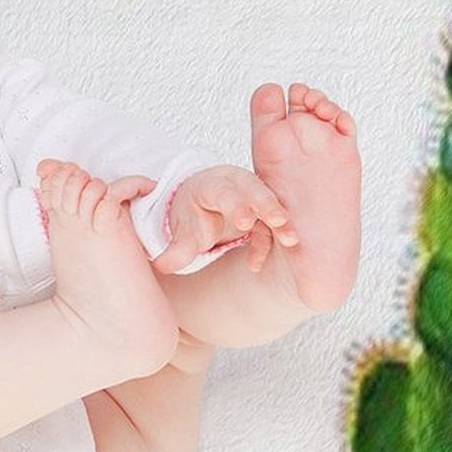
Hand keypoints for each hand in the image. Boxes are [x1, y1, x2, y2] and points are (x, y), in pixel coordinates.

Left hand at [152, 164, 296, 274]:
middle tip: (279, 221)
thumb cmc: (193, 214)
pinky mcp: (264, 209)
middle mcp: (236, 185)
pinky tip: (254, 264)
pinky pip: (271, 224)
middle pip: (254, 190)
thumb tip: (160, 266)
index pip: (224, 192)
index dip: (236, 205)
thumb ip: (175, 250)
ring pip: (271, 204)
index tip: (245, 221)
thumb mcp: (182, 230)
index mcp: (211, 185)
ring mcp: (253, 195)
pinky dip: (269, 242)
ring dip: (281, 222)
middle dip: (267, 205)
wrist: (201, 203)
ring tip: (290, 240)